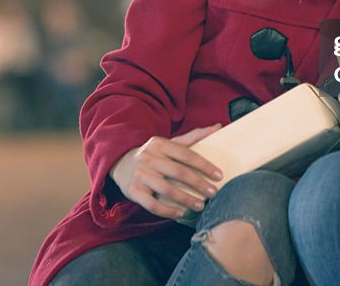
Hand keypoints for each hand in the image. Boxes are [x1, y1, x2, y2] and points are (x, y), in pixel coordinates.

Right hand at [109, 125, 223, 218]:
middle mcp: (149, 158)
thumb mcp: (169, 143)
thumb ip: (193, 137)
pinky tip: (181, 213)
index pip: (186, 154)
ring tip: (201, 205)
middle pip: (178, 172)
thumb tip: (218, 126)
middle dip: (198, 183)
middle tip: (214, 193)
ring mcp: (140, 175)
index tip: (219, 176)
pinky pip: (152, 204)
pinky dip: (168, 211)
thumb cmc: (153, 154)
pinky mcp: (133, 191)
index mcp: (160, 144)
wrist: (120, 162)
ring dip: (186, 199)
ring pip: (166, 189)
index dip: (204, 165)